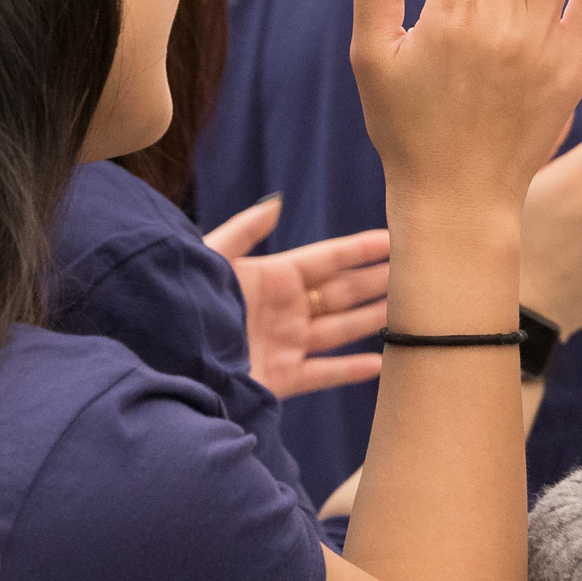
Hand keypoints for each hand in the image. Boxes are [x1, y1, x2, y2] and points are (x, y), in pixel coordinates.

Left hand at [202, 197, 394, 398]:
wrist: (167, 357)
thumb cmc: (188, 303)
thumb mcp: (213, 257)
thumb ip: (244, 230)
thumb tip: (276, 201)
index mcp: (272, 278)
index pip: (325, 260)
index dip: (358, 250)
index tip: (392, 239)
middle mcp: (284, 310)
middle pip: (341, 293)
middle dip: (375, 281)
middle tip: (414, 271)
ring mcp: (285, 344)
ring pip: (340, 330)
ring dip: (372, 319)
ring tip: (408, 309)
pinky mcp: (282, 378)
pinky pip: (324, 373)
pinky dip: (351, 371)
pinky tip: (380, 362)